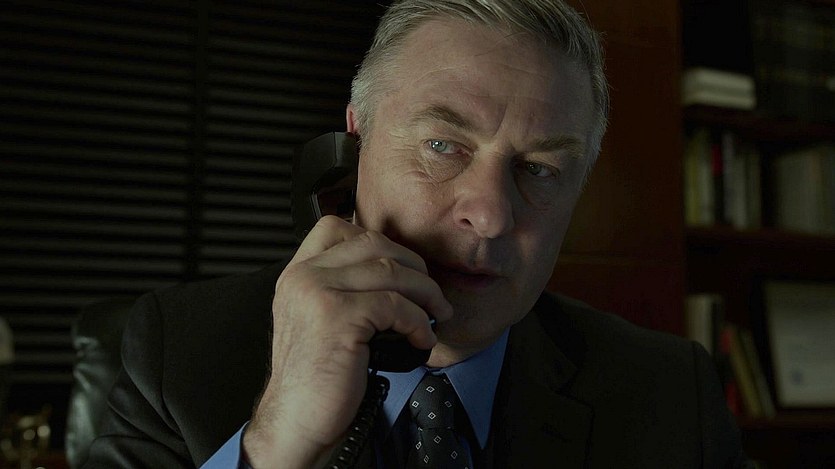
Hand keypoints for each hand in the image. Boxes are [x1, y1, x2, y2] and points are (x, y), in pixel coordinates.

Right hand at [242, 216, 452, 467]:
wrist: (296, 422)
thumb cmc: (317, 378)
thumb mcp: (321, 320)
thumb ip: (343, 288)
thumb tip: (397, 271)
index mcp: (297, 274)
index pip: (337, 227)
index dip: (380, 242)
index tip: (404, 268)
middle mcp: (303, 276)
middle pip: (373, 243)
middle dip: (413, 266)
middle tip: (431, 293)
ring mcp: (317, 292)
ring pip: (390, 270)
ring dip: (424, 292)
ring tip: (434, 315)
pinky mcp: (336, 316)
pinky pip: (394, 304)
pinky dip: (416, 321)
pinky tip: (419, 339)